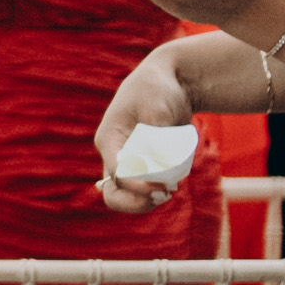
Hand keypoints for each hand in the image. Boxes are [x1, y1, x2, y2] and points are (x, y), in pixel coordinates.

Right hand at [93, 46, 199, 207]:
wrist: (172, 82)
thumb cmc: (158, 88)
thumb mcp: (157, 107)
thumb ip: (158, 136)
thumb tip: (163, 166)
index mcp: (109, 140)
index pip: (117, 174)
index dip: (138, 186)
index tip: (163, 186)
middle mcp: (115, 155)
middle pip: (113, 193)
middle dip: (136, 203)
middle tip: (162, 196)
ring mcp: (129, 162)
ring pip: (128, 195)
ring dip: (148, 200)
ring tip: (171, 189)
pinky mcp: (144, 164)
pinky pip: (145, 188)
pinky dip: (159, 190)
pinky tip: (175, 179)